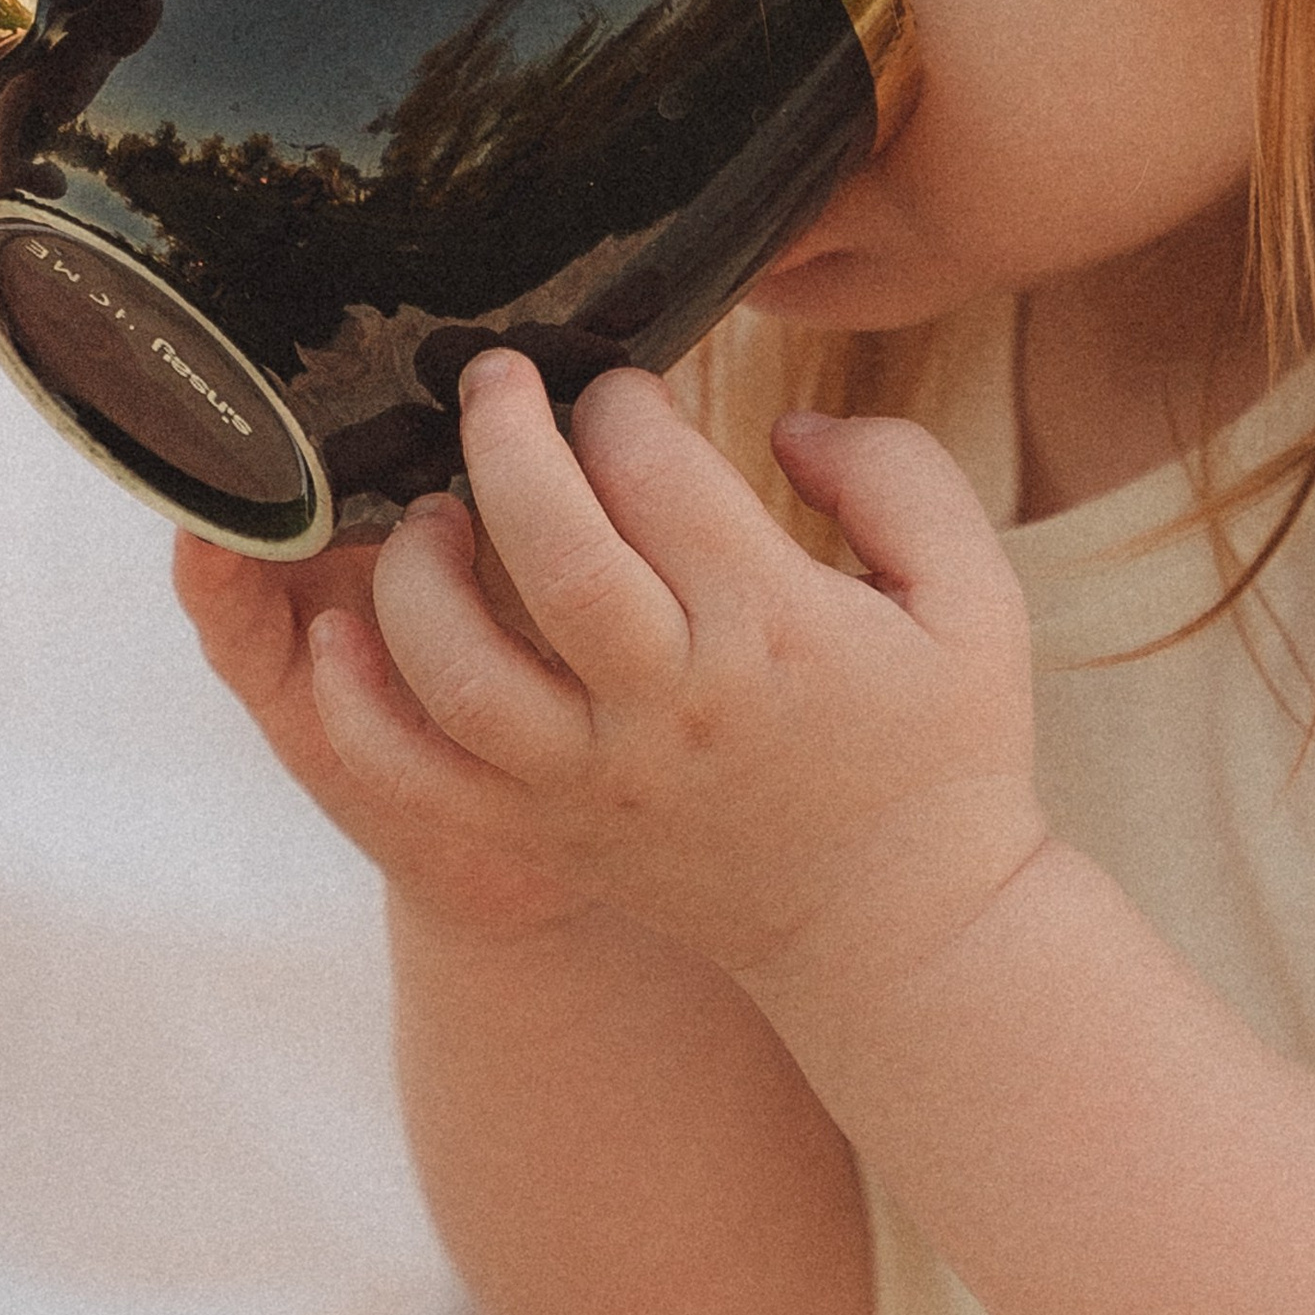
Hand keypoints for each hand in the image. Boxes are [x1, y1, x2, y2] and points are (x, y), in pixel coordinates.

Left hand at [186, 351, 1050, 996]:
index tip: (622, 387)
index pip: (658, 474)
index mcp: (773, 629)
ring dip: (420, 564)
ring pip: (455, 665)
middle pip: (549, 548)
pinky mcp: (546, 839)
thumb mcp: (974, 596)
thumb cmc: (945, 750)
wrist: (901, 936)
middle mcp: (668, 707)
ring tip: (433, 510)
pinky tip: (340, 634)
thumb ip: (897, 474)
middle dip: (505, 434)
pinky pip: (415, 777)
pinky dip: (356, 706)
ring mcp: (592, 783)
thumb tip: (781, 424)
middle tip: (495, 378)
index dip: (623, 402)